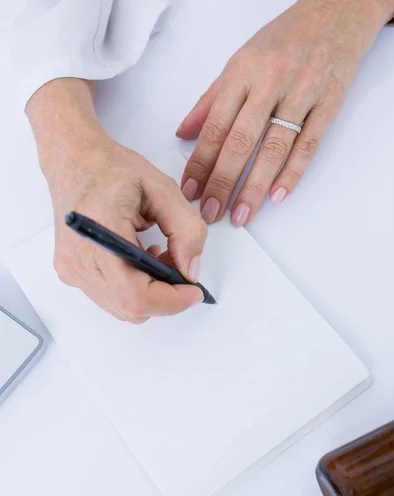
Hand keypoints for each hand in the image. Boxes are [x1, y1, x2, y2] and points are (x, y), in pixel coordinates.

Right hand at [49, 139, 206, 322]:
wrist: (75, 162)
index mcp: (100, 232)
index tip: (194, 291)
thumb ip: (186, 230)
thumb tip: (190, 271)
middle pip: (132, 308)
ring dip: (150, 292)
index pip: (136, 295)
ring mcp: (72, 269)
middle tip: (178, 266)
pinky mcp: (71, 273)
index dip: (171, 301)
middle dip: (165, 296)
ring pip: (123, 308)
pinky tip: (138, 259)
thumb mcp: (163, 190)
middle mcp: (79, 258)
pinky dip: (134, 288)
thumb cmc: (112, 170)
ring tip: (156, 256)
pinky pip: (111, 299)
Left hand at [177, 0, 393, 225]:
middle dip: (222, 182)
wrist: (337, 11)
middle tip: (211, 213)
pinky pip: (309, 143)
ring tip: (241, 215)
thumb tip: (183, 132)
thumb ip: (211, 99)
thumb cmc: (285, 38)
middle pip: (240, 141)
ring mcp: (301, 93)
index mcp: (242, 72)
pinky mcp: (329, 102)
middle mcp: (270, 82)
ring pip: (273, 147)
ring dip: (254, 187)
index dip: (200, 162)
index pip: (214, 126)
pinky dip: (293, 172)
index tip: (189, 191)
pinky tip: (277, 196)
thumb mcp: (240, 60)